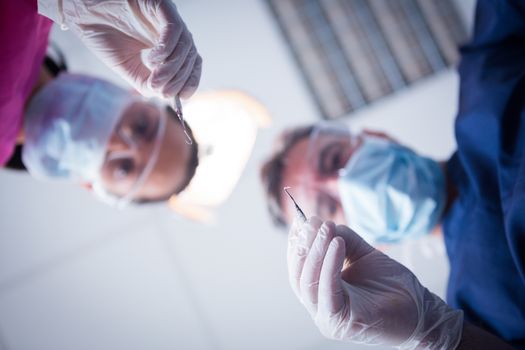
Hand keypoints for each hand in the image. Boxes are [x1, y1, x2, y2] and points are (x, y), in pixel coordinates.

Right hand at [39, 0, 201, 98]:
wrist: (81, 13)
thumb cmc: (104, 35)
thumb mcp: (128, 67)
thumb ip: (145, 82)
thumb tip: (162, 94)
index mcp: (168, 44)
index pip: (190, 63)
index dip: (190, 81)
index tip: (181, 98)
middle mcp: (171, 30)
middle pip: (190, 56)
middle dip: (178, 79)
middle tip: (162, 93)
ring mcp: (167, 17)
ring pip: (185, 45)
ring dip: (171, 68)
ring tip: (153, 80)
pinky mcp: (161, 5)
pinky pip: (174, 28)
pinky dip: (167, 48)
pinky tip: (152, 60)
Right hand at [288, 217, 462, 348]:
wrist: (420, 309)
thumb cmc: (392, 286)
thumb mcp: (363, 255)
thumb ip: (343, 239)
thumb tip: (322, 224)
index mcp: (321, 292)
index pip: (298, 268)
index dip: (297, 244)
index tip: (301, 220)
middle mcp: (319, 307)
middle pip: (298, 275)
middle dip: (304, 245)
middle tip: (314, 222)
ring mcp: (327, 318)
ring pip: (308, 282)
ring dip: (316, 251)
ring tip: (327, 228)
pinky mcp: (340, 323)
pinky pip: (327, 290)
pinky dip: (329, 264)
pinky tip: (336, 243)